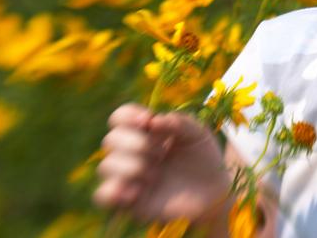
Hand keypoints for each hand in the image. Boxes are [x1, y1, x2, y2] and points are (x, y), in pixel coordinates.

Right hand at [93, 103, 232, 223]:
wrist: (214, 191)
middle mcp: (132, 152)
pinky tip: (137, 191)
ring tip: (156, 174)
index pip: (120, 117)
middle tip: (161, 152)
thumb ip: (179, 122)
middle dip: (136, 143)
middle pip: (110, 140)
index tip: (148, 120)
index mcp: (146, 131)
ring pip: (106, 166)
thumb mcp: (198, 133)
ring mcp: (129, 176)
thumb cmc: (203, 157)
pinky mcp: (129, 201)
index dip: (127, 115)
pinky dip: (114, 191)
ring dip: (132, 166)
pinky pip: (103, 195)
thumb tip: (153, 121)